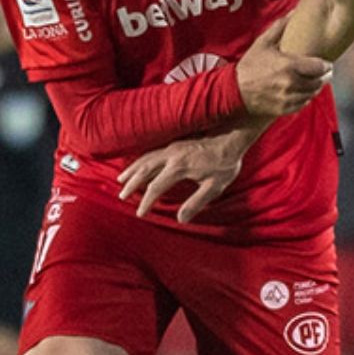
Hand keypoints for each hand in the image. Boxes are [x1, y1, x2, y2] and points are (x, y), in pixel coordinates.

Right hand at [116, 128, 253, 221]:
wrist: (232, 135)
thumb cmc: (225, 162)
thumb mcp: (214, 187)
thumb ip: (196, 202)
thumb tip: (181, 219)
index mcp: (178, 167)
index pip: (155, 187)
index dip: (146, 202)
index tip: (140, 213)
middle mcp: (171, 155)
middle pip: (144, 170)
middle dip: (131, 184)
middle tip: (121, 196)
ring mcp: (172, 146)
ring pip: (145, 158)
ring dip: (132, 169)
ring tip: (121, 179)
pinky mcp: (175, 142)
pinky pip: (152, 151)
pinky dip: (141, 158)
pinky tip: (138, 164)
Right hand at [237, 17, 331, 116]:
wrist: (234, 91)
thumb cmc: (250, 65)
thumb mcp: (263, 43)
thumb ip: (281, 27)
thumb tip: (295, 10)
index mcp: (289, 65)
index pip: (320, 67)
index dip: (326, 65)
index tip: (327, 63)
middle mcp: (291, 83)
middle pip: (319, 81)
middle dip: (324, 76)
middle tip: (326, 72)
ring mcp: (288, 98)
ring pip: (313, 93)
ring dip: (316, 87)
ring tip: (316, 81)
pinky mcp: (285, 109)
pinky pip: (304, 103)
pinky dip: (306, 97)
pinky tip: (304, 91)